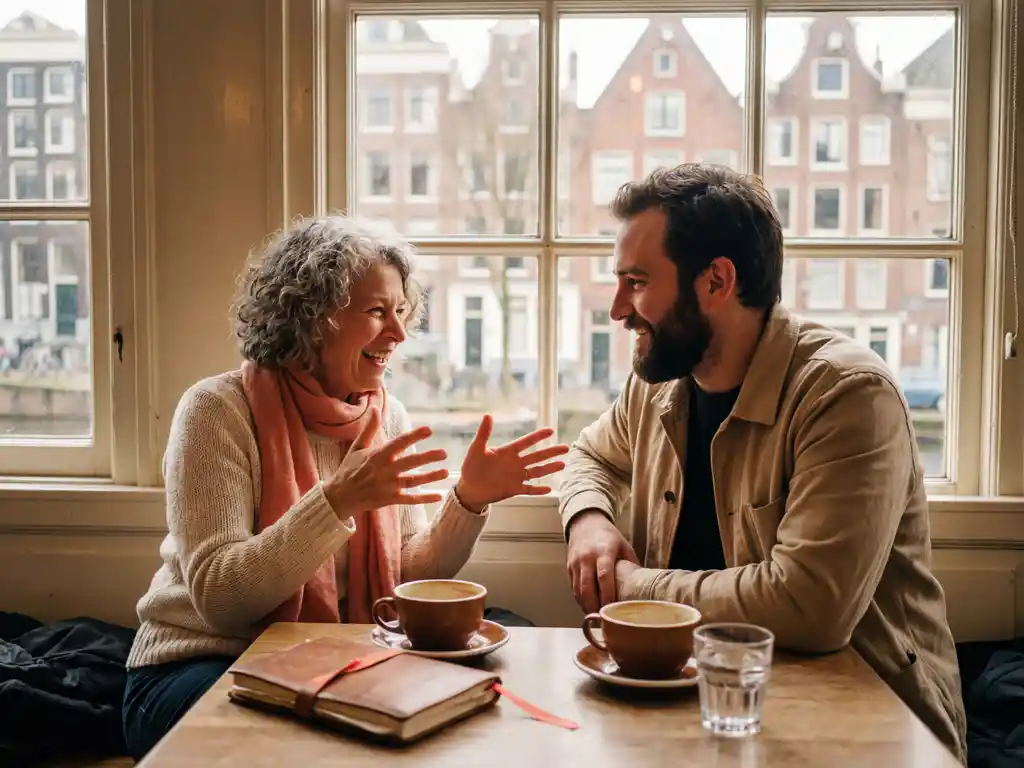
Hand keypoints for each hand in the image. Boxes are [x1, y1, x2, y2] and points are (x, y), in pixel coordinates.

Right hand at [322, 407, 448, 519]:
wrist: (340, 496)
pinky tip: (438, 496)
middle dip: (427, 458)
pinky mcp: (390, 499)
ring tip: (446, 472)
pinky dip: (423, 498)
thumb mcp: (357, 447)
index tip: (429, 430)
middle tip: (444, 453)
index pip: (399, 443)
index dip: (414, 436)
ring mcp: (388, 486)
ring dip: (430, 477)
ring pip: (412, 481)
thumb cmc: (350, 469)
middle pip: (409, 463)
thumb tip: (375, 408)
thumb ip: (370, 428)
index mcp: (378, 456)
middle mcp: (384, 471)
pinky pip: (409, 499)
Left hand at [454, 414, 569, 512]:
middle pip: (537, 456)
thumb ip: (483, 433)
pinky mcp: (513, 489)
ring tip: (563, 464)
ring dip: (549, 468)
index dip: (538, 436)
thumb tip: (487, 415)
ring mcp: (516, 477)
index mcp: (507, 452)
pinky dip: (539, 490)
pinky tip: (550, 489)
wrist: (468, 488)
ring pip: (536, 472)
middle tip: (566, 448)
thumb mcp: (476, 449)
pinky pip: (529, 489)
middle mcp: (515, 463)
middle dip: (551, 452)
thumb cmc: (471, 467)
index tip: (551, 430)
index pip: (526, 442)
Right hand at [567, 510, 638, 613]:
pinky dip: (580, 600)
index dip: (607, 595)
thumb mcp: (624, 545)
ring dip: (586, 606)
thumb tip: (643, 586)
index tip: (614, 609)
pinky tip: (589, 607)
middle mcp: (587, 558)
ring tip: (597, 617)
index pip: (604, 576)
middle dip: (594, 606)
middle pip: (587, 588)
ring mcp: (576, 563)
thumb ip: (631, 565)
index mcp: (603, 552)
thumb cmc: (608, 536)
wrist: (585, 522)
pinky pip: (573, 588)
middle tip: (604, 620)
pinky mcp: (569, 567)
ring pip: (578, 591)